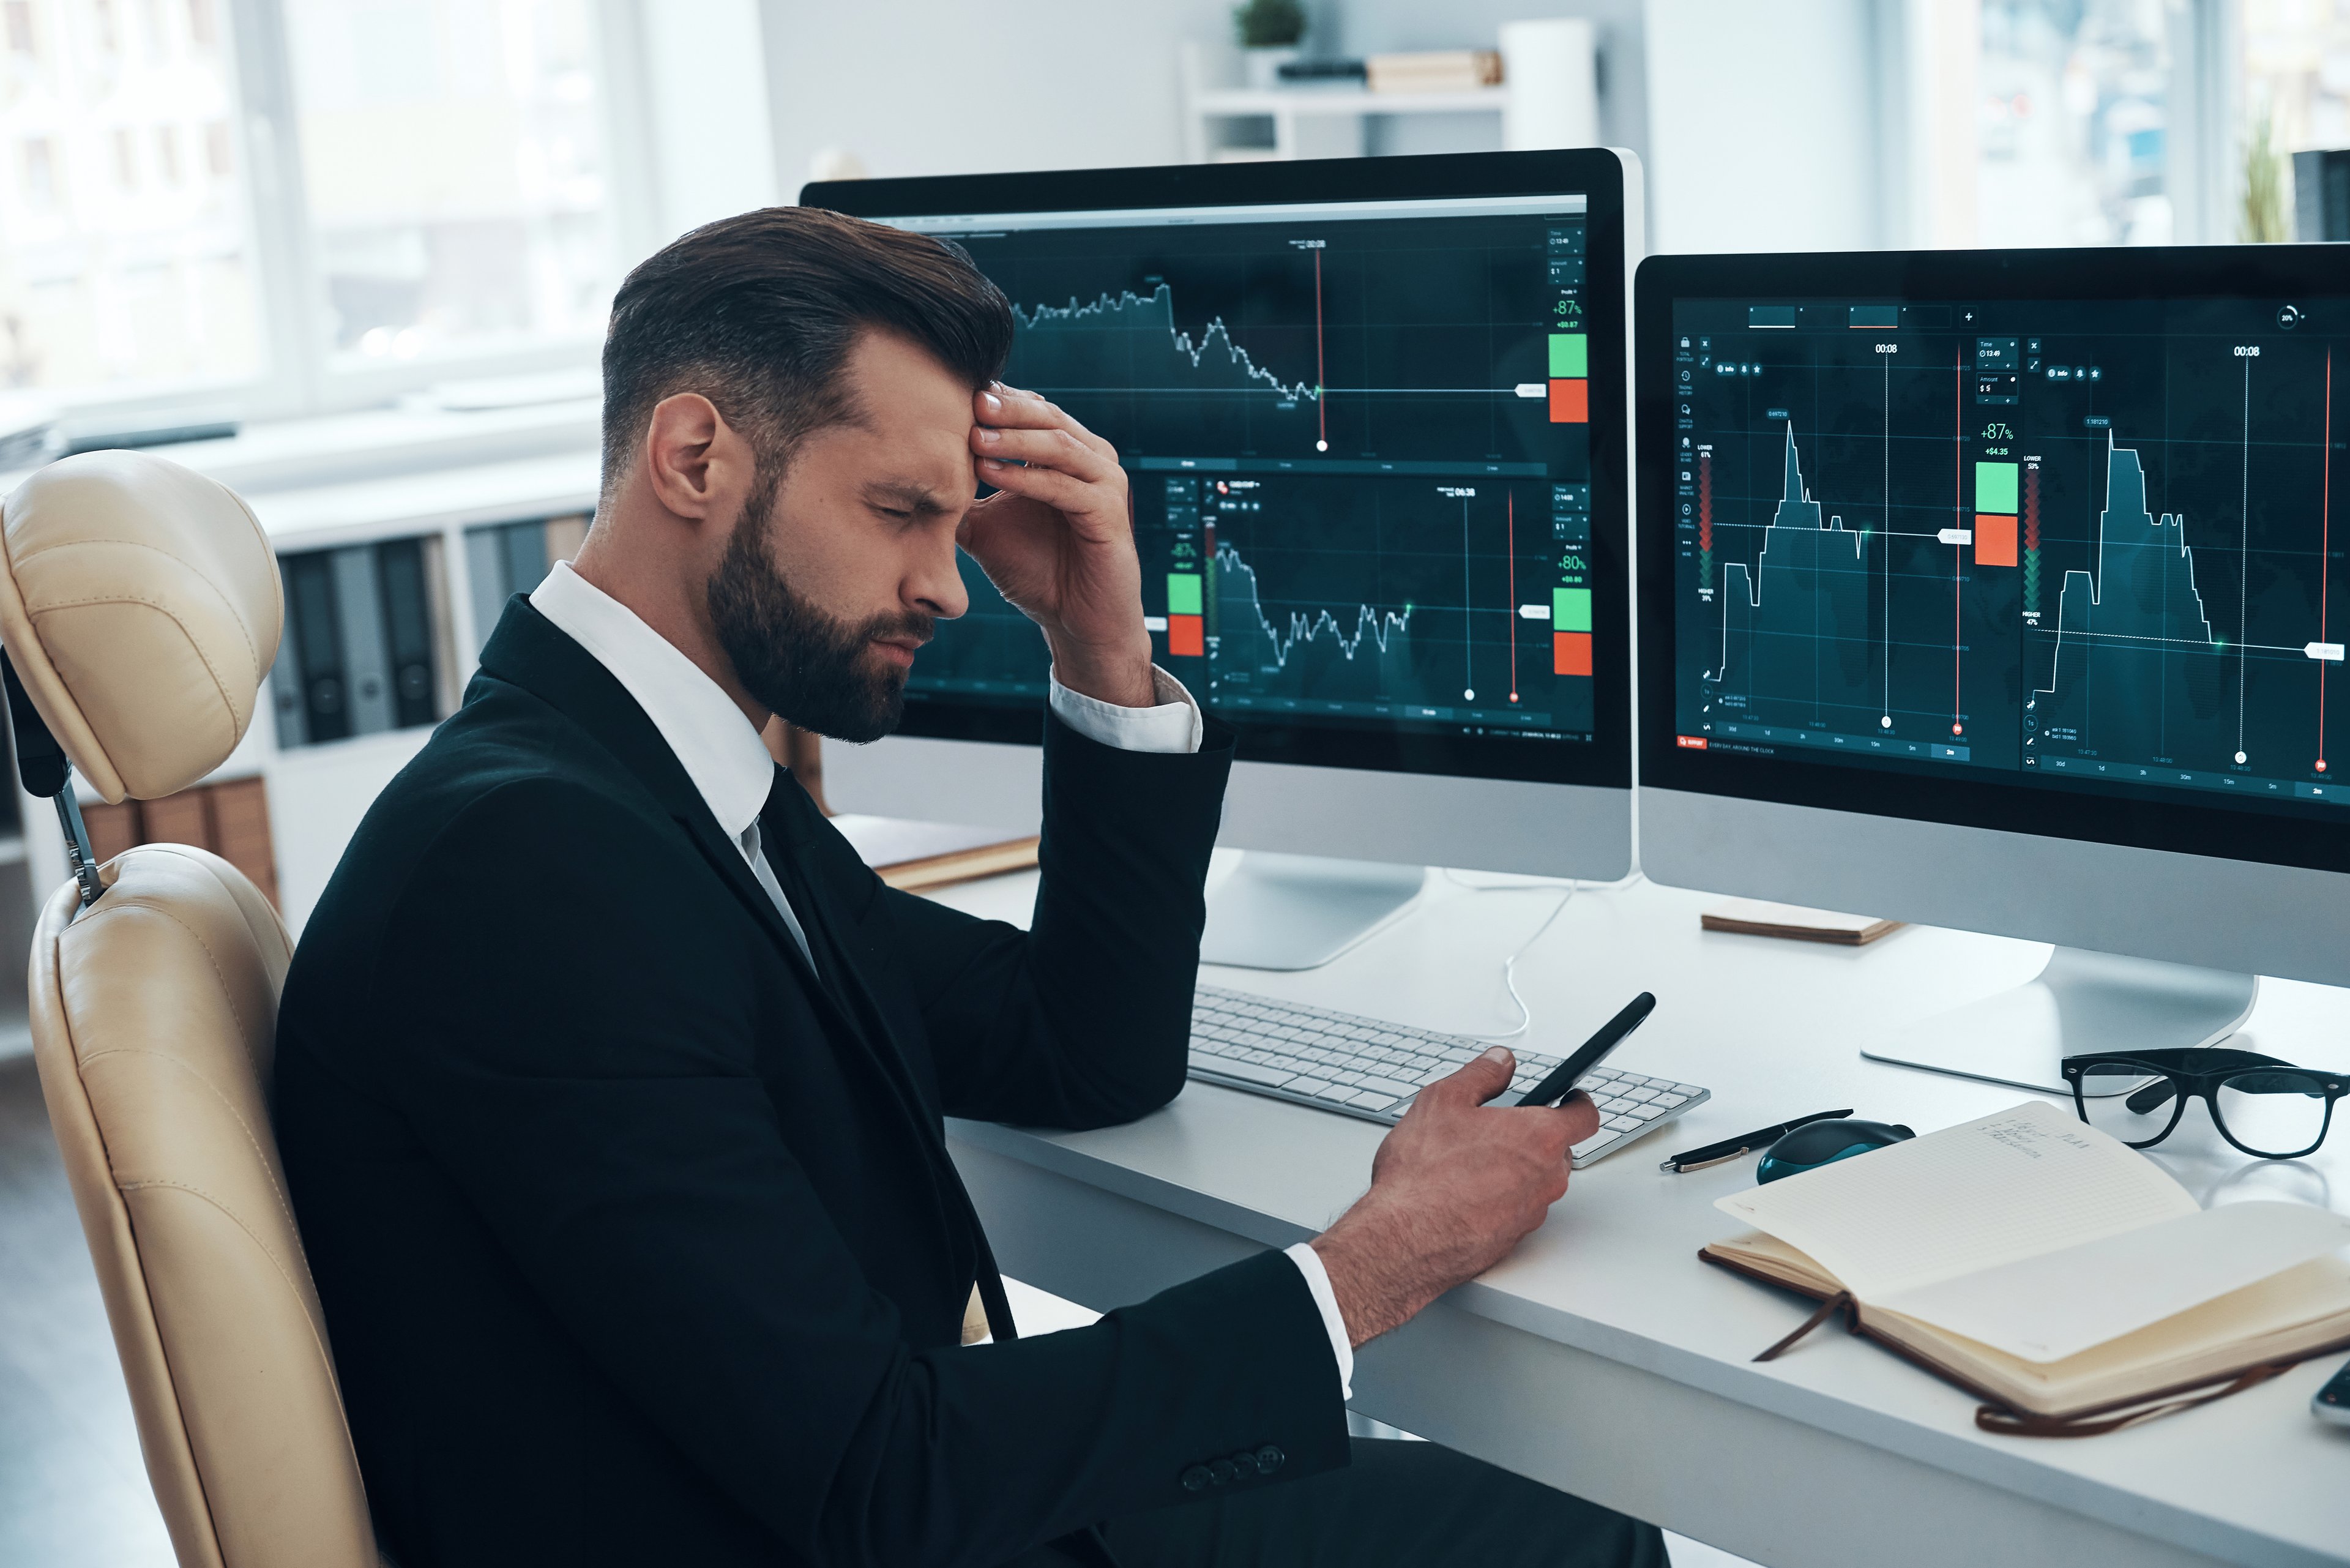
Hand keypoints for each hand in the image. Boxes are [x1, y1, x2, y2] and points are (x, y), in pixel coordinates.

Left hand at [959, 384, 1153, 707]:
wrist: (1075, 622)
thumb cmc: (1036, 571)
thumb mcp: (985, 527)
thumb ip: (959, 497)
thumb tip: (905, 476)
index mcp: (1065, 452)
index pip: (1031, 410)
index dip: (996, 401)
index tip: (952, 394)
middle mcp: (1091, 458)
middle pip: (1048, 416)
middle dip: (1006, 409)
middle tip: (968, 402)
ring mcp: (1104, 483)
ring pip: (1059, 445)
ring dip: (1015, 438)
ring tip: (975, 436)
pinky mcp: (1109, 513)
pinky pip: (1065, 487)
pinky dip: (1027, 478)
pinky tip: (992, 473)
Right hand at [1308, 1049, 1598, 1346]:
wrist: (1404, 1238)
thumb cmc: (1423, 1174)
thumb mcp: (1444, 1100)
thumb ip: (1481, 1075)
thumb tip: (1500, 1062)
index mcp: (1540, 1137)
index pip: (1585, 1116)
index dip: (1578, 1102)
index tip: (1569, 1096)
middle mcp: (1546, 1178)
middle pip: (1560, 1150)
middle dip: (1534, 1137)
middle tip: (1497, 1129)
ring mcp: (1532, 1212)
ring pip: (1536, 1182)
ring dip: (1514, 1170)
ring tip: (1469, 1163)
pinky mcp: (1514, 1239)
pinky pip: (1517, 1210)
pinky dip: (1499, 1199)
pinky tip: (1463, 1193)